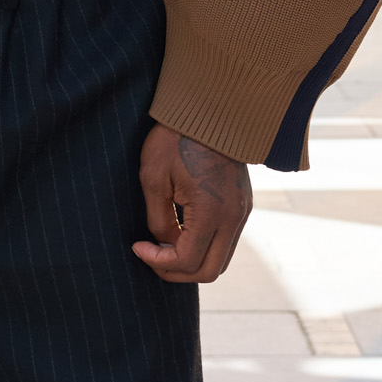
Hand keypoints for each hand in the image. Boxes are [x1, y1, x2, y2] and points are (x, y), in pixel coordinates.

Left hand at [133, 124, 251, 284]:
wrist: (210, 109)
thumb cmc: (175, 138)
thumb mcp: (154, 179)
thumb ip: (159, 220)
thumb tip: (164, 244)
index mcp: (211, 212)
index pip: (186, 261)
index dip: (157, 262)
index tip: (138, 247)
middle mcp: (234, 217)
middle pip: (209, 272)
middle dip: (177, 272)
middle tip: (151, 256)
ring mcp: (242, 212)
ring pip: (220, 260)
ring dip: (192, 262)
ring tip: (164, 245)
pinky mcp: (243, 206)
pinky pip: (226, 241)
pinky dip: (204, 247)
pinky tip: (182, 232)